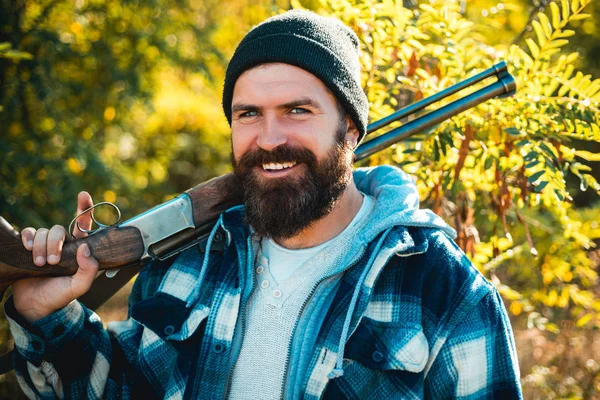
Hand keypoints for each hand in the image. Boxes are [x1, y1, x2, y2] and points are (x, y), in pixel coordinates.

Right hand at [12, 192, 99, 322]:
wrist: (35, 306)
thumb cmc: (60, 295)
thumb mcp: (79, 286)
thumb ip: (89, 270)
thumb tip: (85, 248)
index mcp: (78, 250)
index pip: (83, 226)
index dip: (85, 209)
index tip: (83, 195)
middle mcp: (63, 244)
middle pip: (59, 229)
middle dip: (55, 244)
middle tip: (53, 262)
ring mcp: (45, 245)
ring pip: (43, 232)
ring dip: (41, 247)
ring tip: (41, 264)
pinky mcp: (29, 247)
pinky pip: (28, 232)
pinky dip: (28, 238)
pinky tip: (27, 248)